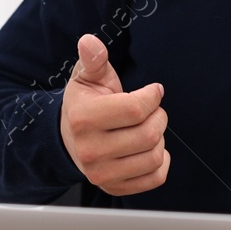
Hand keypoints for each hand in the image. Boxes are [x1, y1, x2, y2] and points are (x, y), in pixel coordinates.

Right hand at [59, 33, 168, 195]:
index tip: (152, 91)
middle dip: (158, 116)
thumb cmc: (85, 102)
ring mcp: (101, 174)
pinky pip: (155, 178)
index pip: (136, 109)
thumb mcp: (87, 76)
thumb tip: (90, 41)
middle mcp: (90, 151)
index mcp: (83, 118)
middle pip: (149, 134)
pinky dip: (161, 162)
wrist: (70, 137)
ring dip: (159, 139)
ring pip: (155, 156)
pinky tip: (149, 149)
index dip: (152, 96)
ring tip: (147, 128)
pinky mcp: (114, 188)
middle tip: (151, 110)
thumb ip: (93, 59)